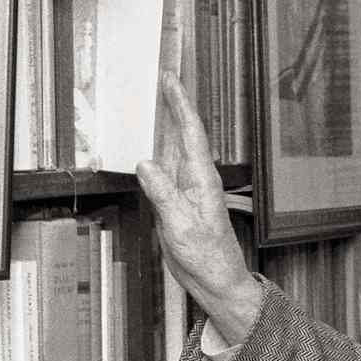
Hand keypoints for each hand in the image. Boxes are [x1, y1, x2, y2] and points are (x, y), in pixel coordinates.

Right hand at [136, 74, 261, 343]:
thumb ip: (163, 194)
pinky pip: (163, 169)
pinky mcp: (177, 201)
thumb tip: (146, 163)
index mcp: (202, 179)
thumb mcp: (181, 226)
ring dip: (163, 126)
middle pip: (183, 133)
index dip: (180, 104)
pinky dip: (154, 152)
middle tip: (160, 78)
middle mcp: (195, 178)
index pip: (190, 132)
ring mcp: (186, 189)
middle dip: (173, 105)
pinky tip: (144, 146)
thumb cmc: (207, 257)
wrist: (216, 281)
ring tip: (151, 102)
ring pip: (173, 149)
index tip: (170, 79)